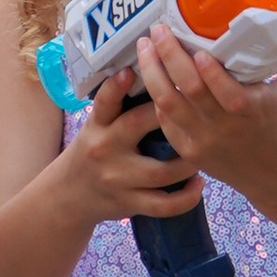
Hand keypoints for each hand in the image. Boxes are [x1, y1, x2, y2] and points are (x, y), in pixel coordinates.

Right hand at [57, 68, 208, 223]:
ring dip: (189, 162)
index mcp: (97, 127)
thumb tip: (157, 71)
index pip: (104, 103)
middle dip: (167, 115)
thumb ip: (119, 107)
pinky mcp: (130, 203)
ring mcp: (118, 180)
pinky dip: (186, 197)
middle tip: (196, 103)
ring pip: (161, 172)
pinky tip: (200, 184)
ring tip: (206, 150)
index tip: (129, 71)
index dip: (115, 87)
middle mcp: (105, 150)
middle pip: (136, 126)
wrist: (70, 195)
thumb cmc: (94, 151)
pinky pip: (163, 205)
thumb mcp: (96, 126)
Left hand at [133, 27, 276, 206]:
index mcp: (251, 111)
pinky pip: (165, 121)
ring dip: (152, 72)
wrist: (276, 175)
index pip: (227, 93)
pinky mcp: (189, 150)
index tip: (197, 49)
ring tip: (144, 47)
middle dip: (168, 56)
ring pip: (167, 104)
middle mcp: (223, 128)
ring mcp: (202, 141)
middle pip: (188, 91)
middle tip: (158, 30)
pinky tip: (152, 74)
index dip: (210, 71)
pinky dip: (156, 97)